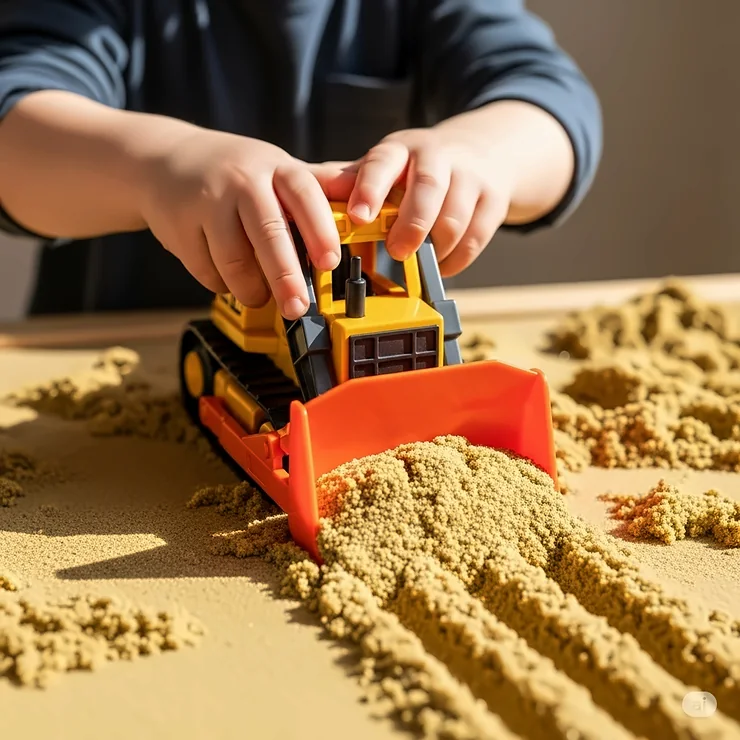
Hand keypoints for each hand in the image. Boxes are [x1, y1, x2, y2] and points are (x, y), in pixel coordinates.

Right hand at [140, 127, 343, 319]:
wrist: (163, 160)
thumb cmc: (234, 172)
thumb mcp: (277, 168)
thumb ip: (319, 183)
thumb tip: (364, 189)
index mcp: (274, 167)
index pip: (303, 195)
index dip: (319, 229)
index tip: (330, 262)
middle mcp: (241, 181)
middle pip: (268, 233)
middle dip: (286, 275)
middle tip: (298, 307)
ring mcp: (206, 203)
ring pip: (234, 260)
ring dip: (250, 289)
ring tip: (260, 296)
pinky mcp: (178, 227)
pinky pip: (207, 270)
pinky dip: (221, 284)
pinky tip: (227, 278)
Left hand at [343, 127, 513, 276]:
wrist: (484, 151)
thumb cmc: (419, 168)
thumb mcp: (385, 167)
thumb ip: (352, 185)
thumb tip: (316, 203)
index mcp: (400, 149)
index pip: (382, 162)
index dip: (369, 190)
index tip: (358, 216)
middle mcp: (437, 157)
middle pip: (428, 188)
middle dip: (411, 225)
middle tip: (397, 251)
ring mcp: (470, 176)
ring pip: (455, 218)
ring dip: (435, 247)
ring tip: (420, 259)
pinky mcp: (493, 199)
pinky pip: (476, 238)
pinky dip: (456, 259)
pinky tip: (442, 263)